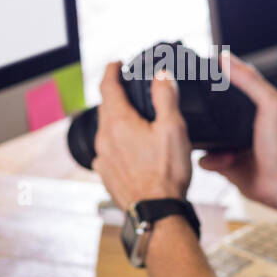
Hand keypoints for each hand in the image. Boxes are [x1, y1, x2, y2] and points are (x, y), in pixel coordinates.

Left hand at [93, 61, 191, 212]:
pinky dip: (118, 142)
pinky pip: (108, 150)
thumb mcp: (173, 128)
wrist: (156, 212)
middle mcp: (104, 137)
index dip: (111, 70)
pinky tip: (132, 149)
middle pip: (106, 107)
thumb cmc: (166, 173)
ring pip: (106, 129)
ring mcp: (103, 157)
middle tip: (131, 90)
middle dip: (117, 95)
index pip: (107, 86)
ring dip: (118, 120)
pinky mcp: (105, 173)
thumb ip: (165, 97)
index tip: (116, 64)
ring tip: (136, 120)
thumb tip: (161, 74)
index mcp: (118, 122)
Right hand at [198, 51, 276, 211]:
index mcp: (252, 105)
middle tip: (188, 110)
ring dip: (202, 139)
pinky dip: (209, 160)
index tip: (194, 70)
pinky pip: (204, 159)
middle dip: (198, 112)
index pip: (228, 84)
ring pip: (203, 136)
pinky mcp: (224, 164)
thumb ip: (249, 81)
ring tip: (211, 141)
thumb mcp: (270, 104)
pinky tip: (222, 161)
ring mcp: (230, 144)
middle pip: (210, 111)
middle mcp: (239, 124)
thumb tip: (225, 58)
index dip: (212, 77)